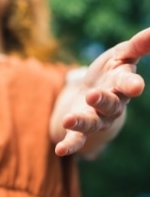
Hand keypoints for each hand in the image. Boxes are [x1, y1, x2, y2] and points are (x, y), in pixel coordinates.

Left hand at [55, 28, 149, 156]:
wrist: (95, 91)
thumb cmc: (110, 71)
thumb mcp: (121, 54)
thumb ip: (136, 46)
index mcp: (122, 84)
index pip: (128, 83)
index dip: (132, 84)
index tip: (136, 87)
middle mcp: (112, 106)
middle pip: (110, 105)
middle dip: (102, 101)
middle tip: (92, 95)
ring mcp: (96, 119)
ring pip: (91, 123)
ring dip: (81, 123)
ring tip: (68, 120)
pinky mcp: (80, 128)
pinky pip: (76, 139)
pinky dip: (68, 145)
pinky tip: (59, 150)